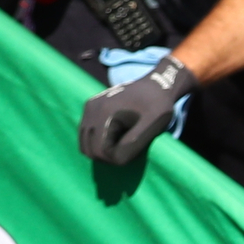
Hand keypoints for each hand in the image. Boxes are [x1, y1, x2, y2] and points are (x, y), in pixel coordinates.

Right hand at [76, 55, 195, 166]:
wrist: (156, 84)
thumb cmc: (158, 105)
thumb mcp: (152, 126)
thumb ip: (133, 143)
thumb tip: (115, 159)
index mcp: (104, 112)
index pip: (100, 151)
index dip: (117, 159)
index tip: (134, 151)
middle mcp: (91, 109)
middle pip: (89, 150)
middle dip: (108, 156)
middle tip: (128, 149)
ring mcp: (88, 108)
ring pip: (85, 144)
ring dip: (103, 150)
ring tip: (123, 142)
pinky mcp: (89, 108)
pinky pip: (87, 135)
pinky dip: (99, 142)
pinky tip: (117, 135)